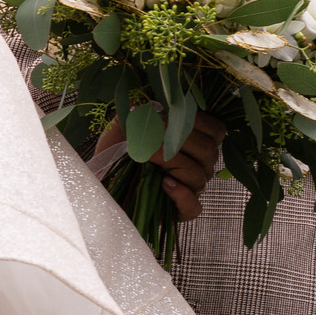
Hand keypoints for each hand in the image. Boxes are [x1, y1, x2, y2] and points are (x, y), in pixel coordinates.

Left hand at [96, 110, 224, 220]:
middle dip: (180, 140)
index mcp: (192, 143)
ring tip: (146, 157)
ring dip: (173, 162)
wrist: (100, 182)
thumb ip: (141, 111)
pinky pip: (194, 207)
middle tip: (152, 137)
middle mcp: (197, 166)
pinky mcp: (179, 212)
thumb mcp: (125, 125)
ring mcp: (190, 189)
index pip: (216, 131)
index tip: (172, 117)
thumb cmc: (115, 152)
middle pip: (209, 151)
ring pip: (200, 175)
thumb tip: (150, 102)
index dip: (200, 122)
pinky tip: (164, 184)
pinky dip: (182, 194)